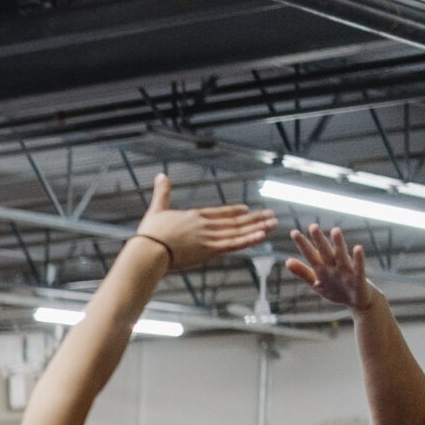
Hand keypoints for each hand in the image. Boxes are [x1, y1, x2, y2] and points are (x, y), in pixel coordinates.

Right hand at [131, 174, 275, 271]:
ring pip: (238, 232)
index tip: (247, 210)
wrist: (150, 250)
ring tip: (274, 224)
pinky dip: (248, 240)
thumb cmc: (150, 234)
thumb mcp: (156, 210)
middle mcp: (205, 225)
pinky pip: (233, 244)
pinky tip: (261, 236)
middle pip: (235, 221)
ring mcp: (209, 237)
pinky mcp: (209, 250)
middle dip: (254, 218)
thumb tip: (161, 174)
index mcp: (194, 216)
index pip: (220, 213)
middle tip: (271, 215)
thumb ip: (162, 193)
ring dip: (257, 227)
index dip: (235, 212)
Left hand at [285, 224, 369, 310]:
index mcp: (322, 268)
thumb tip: (287, 261)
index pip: (311, 254)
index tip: (293, 232)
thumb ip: (303, 272)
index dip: (303, 244)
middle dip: (319, 240)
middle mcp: (334, 266)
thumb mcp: (317, 282)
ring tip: (335, 230)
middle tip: (312, 226)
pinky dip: (358, 259)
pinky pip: (358, 268)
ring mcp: (346, 272)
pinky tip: (358, 248)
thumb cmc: (336, 290)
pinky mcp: (358, 279)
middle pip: (325, 252)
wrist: (358, 302)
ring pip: (341, 256)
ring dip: (338, 244)